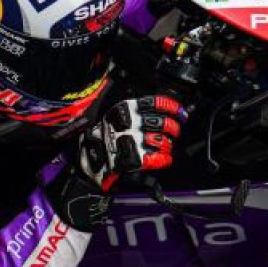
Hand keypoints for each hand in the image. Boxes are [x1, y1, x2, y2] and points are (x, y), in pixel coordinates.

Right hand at [45, 94, 185, 230]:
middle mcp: (130, 123)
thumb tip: (160, 112)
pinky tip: (162, 160)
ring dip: (167, 145)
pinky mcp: (135, 159)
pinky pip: (159, 158)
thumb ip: (133, 113)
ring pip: (163, 141)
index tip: (180, 113)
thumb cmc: (100, 140)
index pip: (155, 103)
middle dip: (173, 129)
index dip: (172, 108)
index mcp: (125, 109)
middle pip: (163, 123)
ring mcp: (133, 141)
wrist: (87, 163)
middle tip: (174, 132)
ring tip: (164, 148)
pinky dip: (164, 160)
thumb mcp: (112, 117)